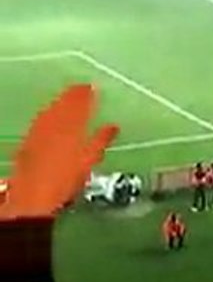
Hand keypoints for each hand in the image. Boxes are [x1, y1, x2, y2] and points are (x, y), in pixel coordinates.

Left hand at [0, 85, 118, 219]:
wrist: (34, 194)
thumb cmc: (67, 177)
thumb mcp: (90, 158)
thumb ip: (102, 139)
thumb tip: (113, 127)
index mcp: (73, 124)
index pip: (80, 101)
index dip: (86, 93)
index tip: (92, 87)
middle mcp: (55, 122)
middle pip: (64, 102)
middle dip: (73, 94)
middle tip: (81, 88)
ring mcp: (39, 129)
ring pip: (52, 108)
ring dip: (61, 101)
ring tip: (68, 99)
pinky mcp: (29, 138)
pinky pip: (42, 118)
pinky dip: (50, 112)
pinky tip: (52, 115)